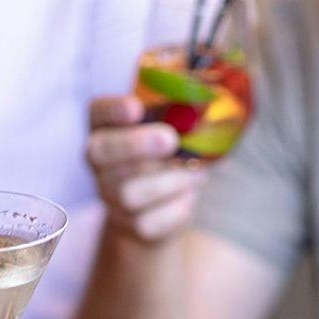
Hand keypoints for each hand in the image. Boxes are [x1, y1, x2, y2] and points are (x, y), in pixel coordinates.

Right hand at [86, 95, 205, 240]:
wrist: (160, 210)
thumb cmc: (168, 156)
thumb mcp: (172, 128)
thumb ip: (182, 111)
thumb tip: (222, 91)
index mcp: (107, 128)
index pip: (97, 112)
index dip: (112, 110)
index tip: (136, 107)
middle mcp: (101, 163)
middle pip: (103, 153)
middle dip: (137, 145)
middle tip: (170, 139)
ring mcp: (111, 197)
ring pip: (128, 193)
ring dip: (169, 181)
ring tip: (196, 172)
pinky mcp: (131, 226)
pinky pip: (149, 223)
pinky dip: (176, 210)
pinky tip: (189, 197)